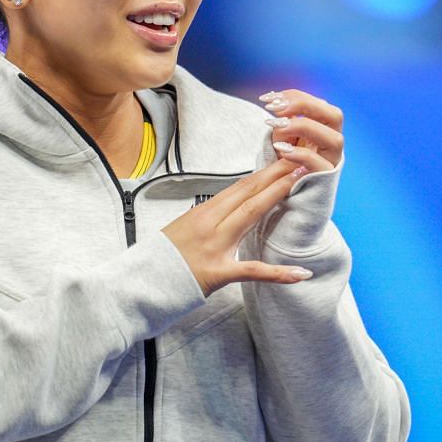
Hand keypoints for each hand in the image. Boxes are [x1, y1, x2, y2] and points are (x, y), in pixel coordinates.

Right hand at [162, 159, 314, 295]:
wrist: (142, 282)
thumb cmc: (161, 259)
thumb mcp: (183, 229)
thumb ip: (208, 219)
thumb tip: (230, 210)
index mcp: (201, 214)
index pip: (238, 187)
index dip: (263, 173)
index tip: (283, 160)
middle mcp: (209, 224)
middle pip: (247, 193)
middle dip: (275, 174)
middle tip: (300, 158)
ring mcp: (214, 247)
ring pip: (250, 215)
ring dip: (276, 195)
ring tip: (300, 181)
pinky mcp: (218, 274)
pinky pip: (252, 271)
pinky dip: (278, 273)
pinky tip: (300, 274)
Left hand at [259, 90, 342, 171]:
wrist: (286, 191)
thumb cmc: (286, 160)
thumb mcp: (282, 136)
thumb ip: (283, 119)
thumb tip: (275, 102)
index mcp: (325, 127)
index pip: (318, 104)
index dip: (294, 96)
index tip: (268, 98)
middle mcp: (333, 141)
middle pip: (335, 115)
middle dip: (305, 106)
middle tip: (275, 109)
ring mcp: (332, 160)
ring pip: (334, 139)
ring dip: (304, 127)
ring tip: (277, 126)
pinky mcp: (325, 178)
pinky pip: (320, 164)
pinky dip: (300, 154)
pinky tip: (282, 150)